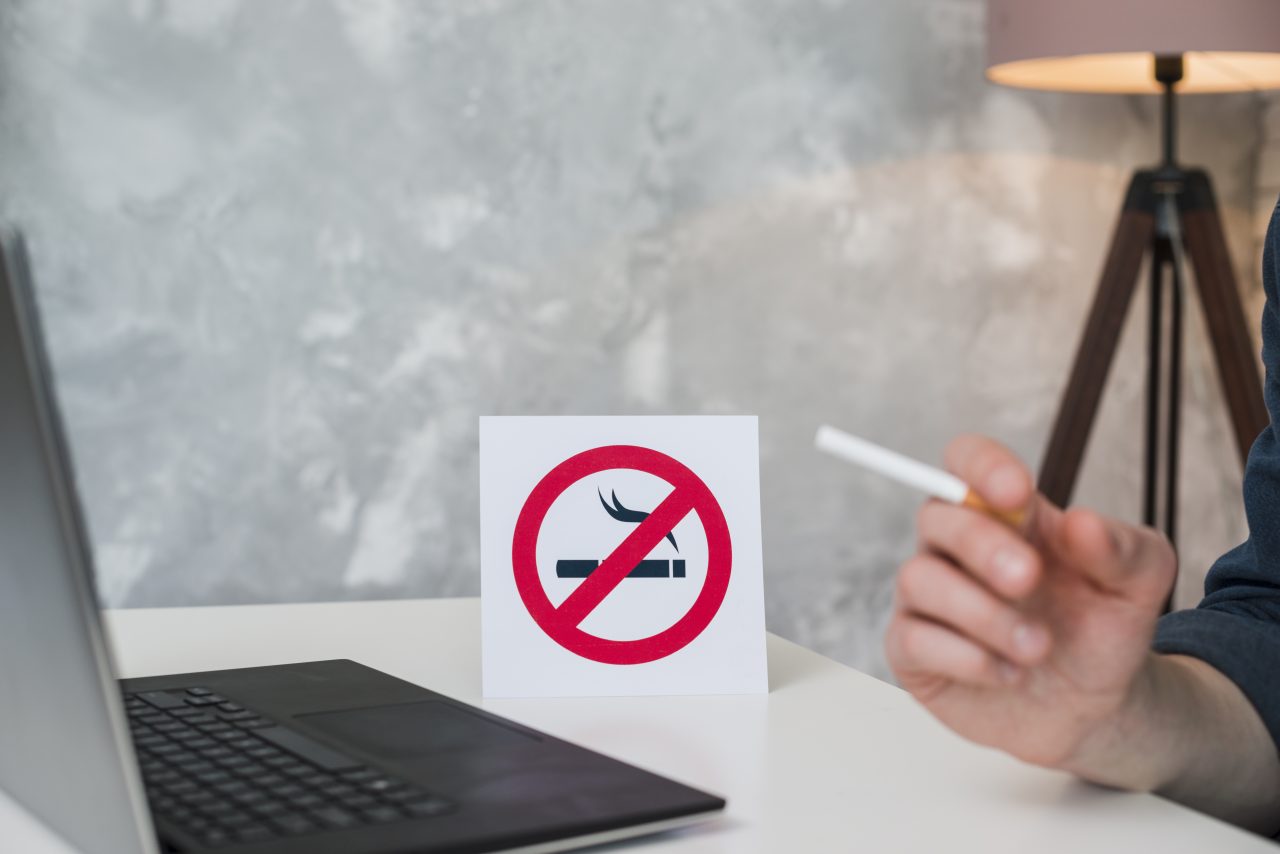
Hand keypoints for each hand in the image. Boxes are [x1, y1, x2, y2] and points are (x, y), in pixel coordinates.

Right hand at [884, 435, 1176, 771]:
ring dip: (982, 613)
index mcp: (1006, 515)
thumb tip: (1082, 522)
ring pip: (918, 578)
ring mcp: (930, 599)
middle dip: (981, 545)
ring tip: (1038, 647)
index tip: (1019, 495)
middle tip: (1028, 579)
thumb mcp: (1140, 583)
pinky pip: (911, 639)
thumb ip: (1122, 547)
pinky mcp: (914, 651)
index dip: (981, 466)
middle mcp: (957, 548)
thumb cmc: (1102, 628)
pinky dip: (966, 658)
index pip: (966, 461)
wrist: (1094, 708)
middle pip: (936, 516)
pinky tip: (1009, 673)